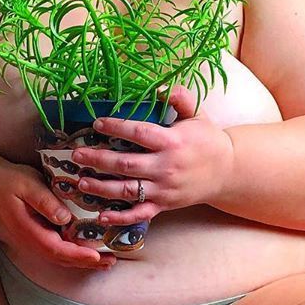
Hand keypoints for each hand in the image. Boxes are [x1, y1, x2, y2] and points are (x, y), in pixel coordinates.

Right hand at [0, 158, 115, 270]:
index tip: (97, 256)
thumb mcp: (27, 186)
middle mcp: (34, 241)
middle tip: (111, 261)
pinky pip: (61, 249)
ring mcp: (37, 241)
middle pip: (64, 259)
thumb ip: (44, 202)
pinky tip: (92, 250)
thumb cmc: (10, 183)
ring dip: (85, 261)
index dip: (78, 255)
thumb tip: (64, 217)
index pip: (57, 249)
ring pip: (63, 257)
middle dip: (88, 263)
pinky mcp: (41, 236)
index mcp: (31, 231)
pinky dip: (78, 253)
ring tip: (108, 261)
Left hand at [68, 87, 233, 226]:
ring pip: (128, 191)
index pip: (139, 133)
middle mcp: (166, 167)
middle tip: (76, 155)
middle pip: (126, 164)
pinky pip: (140, 214)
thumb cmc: (208, 140)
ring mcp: (164, 189)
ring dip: (101, 188)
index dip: (116, 128)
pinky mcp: (164, 205)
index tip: (97, 123)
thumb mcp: (198, 115)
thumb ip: (181, 99)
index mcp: (172, 142)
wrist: (228, 172)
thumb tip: (164, 87)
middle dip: (98, 160)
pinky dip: (120, 217)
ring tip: (81, 182)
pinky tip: (100, 216)